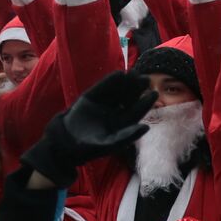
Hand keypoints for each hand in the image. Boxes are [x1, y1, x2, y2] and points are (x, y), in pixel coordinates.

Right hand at [21, 72, 155, 186]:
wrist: (66, 142)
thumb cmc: (91, 147)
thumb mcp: (111, 144)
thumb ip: (127, 136)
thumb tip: (146, 127)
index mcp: (123, 122)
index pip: (137, 110)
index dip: (145, 102)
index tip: (154, 93)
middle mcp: (115, 111)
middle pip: (130, 98)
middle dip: (138, 89)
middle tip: (146, 79)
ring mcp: (103, 103)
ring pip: (118, 91)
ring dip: (126, 82)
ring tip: (134, 73)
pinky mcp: (91, 97)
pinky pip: (102, 88)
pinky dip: (110, 81)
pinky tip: (119, 74)